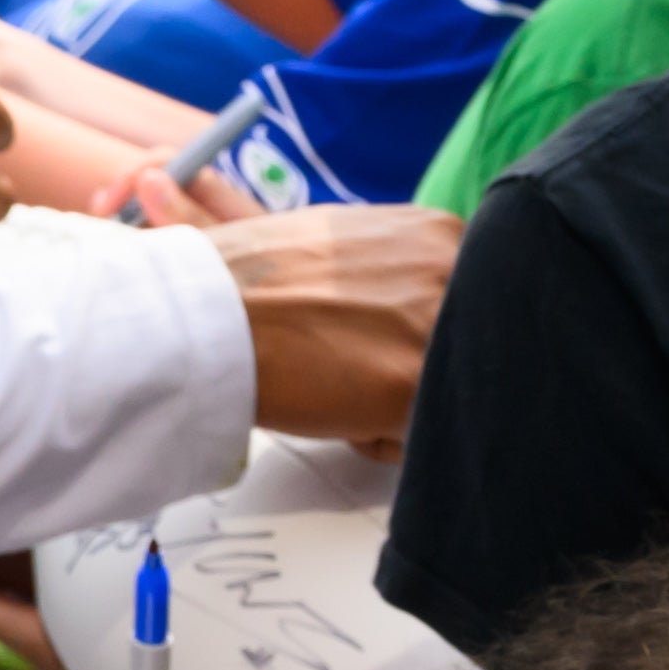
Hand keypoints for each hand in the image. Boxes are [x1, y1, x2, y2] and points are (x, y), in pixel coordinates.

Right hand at [206, 205, 448, 438]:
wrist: (201, 310)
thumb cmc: (248, 282)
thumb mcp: (339, 243)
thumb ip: (395, 267)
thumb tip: (390, 296)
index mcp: (439, 233)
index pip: (467, 307)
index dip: (417, 337)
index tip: (376, 343)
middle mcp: (454, 270)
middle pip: (464, 351)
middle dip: (414, 370)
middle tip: (354, 366)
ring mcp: (438, 326)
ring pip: (446, 395)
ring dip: (400, 404)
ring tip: (342, 386)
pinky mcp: (416, 384)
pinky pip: (420, 437)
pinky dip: (380, 436)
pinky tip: (338, 409)